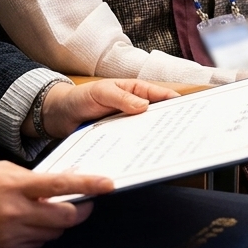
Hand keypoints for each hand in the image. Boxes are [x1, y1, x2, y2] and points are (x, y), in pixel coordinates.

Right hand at [0, 162, 113, 247]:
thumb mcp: (0, 170)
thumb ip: (32, 177)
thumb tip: (64, 182)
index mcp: (14, 186)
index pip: (61, 185)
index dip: (89, 185)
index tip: (109, 184)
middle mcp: (14, 213)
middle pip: (65, 217)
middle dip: (79, 210)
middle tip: (82, 203)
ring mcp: (8, 236)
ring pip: (52, 233)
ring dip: (57, 223)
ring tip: (46, 211)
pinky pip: (34, 245)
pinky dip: (38, 235)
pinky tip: (27, 224)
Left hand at [35, 79, 178, 138]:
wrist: (58, 116)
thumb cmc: (80, 97)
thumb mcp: (101, 93)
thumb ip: (121, 98)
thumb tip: (144, 106)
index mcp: (135, 90)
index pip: (160, 95)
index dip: (175, 102)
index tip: (189, 112)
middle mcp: (135, 108)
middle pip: (158, 116)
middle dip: (171, 124)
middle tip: (184, 134)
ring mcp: (128, 124)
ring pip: (147, 131)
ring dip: (156, 138)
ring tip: (169, 149)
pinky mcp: (120, 139)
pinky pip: (133, 144)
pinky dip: (140, 149)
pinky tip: (145, 157)